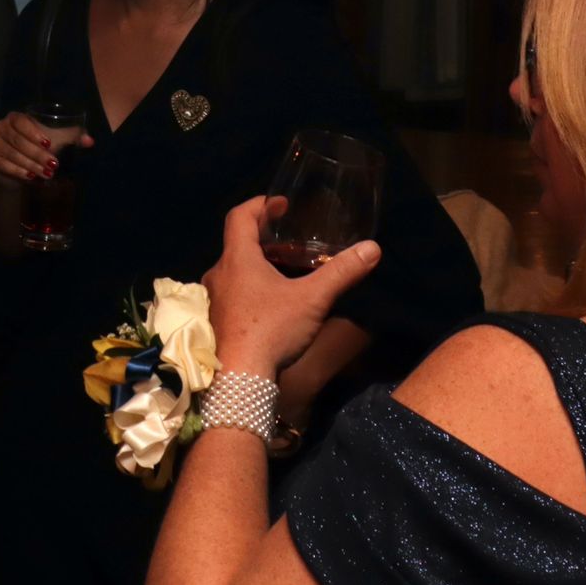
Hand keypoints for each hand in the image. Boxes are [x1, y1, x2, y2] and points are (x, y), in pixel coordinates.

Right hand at [0, 109, 94, 183]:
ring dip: (29, 164)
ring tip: (45, 174)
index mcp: (15, 118)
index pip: (22, 121)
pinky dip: (16, 170)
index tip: (49, 144)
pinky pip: (1, 163)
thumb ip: (73, 137)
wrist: (20, 174)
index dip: (34, 132)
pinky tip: (29, 177)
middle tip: (53, 165)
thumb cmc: (38, 151)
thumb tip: (90, 140)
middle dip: (37, 154)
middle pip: (18, 140)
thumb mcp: (57, 142)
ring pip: (11, 153)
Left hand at [203, 196, 379, 380]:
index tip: (280, 205)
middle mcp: (218, 274)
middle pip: (237, 244)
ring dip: (256, 265)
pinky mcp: (215, 322)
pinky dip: (250, 288)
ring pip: (234, 271)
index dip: (260, 205)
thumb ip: (341, 272)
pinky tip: (271, 303)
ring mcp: (213, 300)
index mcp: (236, 260)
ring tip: (284, 271)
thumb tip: (372, 248)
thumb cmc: (271, 330)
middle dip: (263, 239)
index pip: (239, 216)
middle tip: (289, 242)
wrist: (239, 379)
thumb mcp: (312, 299)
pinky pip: (232, 293)